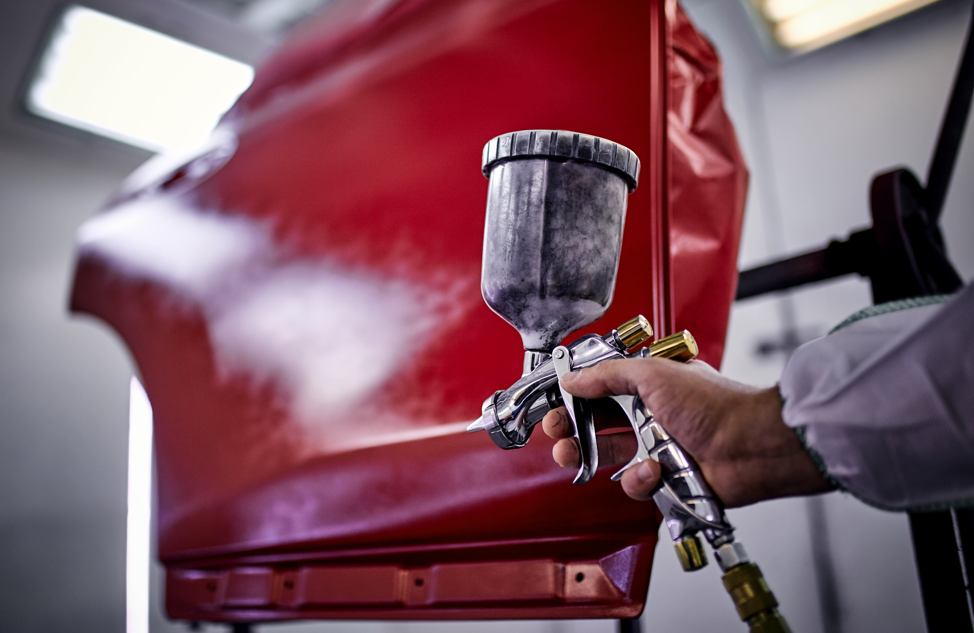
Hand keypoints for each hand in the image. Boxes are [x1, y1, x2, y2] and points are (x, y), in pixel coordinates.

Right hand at [541, 357, 832, 506]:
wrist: (751, 446)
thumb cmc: (716, 404)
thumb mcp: (653, 374)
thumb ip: (608, 375)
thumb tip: (573, 378)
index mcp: (649, 384)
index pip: (600, 388)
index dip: (575, 398)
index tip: (555, 405)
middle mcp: (652, 414)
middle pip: (598, 424)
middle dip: (572, 430)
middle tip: (557, 435)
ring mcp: (658, 446)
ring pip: (610, 456)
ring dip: (592, 456)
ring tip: (577, 455)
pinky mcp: (665, 477)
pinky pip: (635, 482)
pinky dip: (639, 478)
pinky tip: (654, 469)